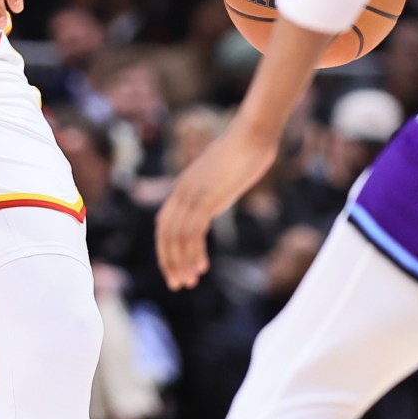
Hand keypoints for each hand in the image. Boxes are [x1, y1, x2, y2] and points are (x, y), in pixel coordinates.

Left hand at [156, 122, 279, 290]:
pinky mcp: (207, 197)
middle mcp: (182, 191)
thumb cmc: (242, 154)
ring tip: (189, 281)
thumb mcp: (220, 179)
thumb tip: (211, 208)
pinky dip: (194, 251)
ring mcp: (193, 194)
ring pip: (177, 236)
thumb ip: (211, 195)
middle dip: (168, 261)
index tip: (174, 267)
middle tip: (177, 284)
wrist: (252, 135)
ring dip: (181, 262)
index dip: (166, 248)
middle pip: (165, 233)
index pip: (164, 223)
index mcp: (183, 187)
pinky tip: (202, 267)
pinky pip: (194, 230)